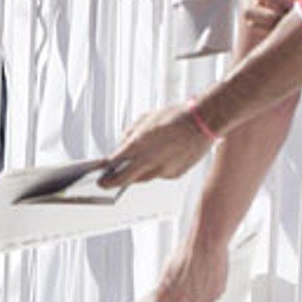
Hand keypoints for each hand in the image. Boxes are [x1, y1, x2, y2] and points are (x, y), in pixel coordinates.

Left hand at [99, 100, 214, 188]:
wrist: (202, 123)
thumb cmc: (175, 117)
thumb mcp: (145, 119)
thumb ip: (130, 133)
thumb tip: (123, 144)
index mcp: (139, 144)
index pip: (115, 162)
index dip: (105, 169)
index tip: (99, 173)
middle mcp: (149, 160)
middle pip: (125, 178)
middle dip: (111, 182)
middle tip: (103, 184)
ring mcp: (163, 170)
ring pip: (142, 178)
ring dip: (134, 176)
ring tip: (128, 173)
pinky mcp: (175, 174)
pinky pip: (159, 175)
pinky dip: (154, 170)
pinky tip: (156, 162)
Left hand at [154, 229, 231, 301]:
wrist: (205, 246)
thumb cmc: (187, 253)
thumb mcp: (169, 268)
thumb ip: (168, 285)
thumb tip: (167, 292)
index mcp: (166, 292)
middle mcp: (182, 298)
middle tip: (189, 287)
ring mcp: (198, 299)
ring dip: (199, 295)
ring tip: (199, 277)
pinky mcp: (213, 296)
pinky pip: (211, 299)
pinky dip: (210, 291)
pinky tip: (208, 277)